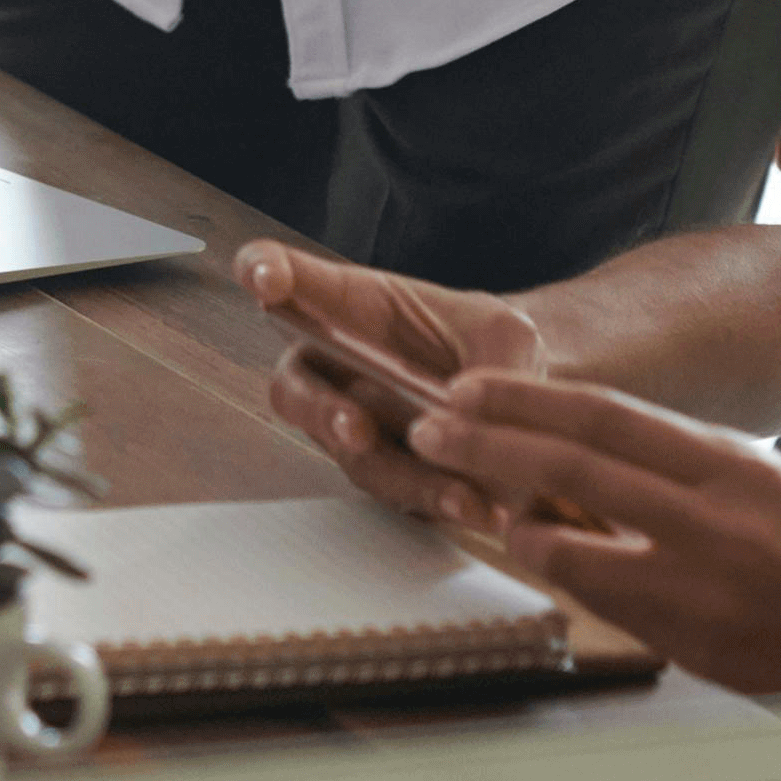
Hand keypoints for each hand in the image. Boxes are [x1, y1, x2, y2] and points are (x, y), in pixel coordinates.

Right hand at [242, 241, 550, 528]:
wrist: (519, 402)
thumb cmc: (495, 346)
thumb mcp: (506, 331)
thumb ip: (492, 359)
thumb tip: (467, 411)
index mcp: (350, 305)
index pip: (286, 275)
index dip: (261, 272)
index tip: (265, 280)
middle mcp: (335, 368)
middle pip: (294, 390)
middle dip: (320, 412)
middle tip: (357, 429)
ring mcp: (355, 427)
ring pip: (352, 457)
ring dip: (400, 475)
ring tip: (460, 495)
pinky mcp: (389, 476)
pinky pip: (397, 496)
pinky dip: (437, 503)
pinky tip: (481, 507)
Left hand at [393, 370, 780, 695]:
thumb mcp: (768, 478)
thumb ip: (682, 463)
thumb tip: (590, 448)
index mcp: (733, 465)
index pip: (602, 415)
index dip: (522, 397)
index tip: (468, 385)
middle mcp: (715, 522)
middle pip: (572, 467)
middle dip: (489, 444)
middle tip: (432, 426)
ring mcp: (708, 592)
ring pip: (576, 545)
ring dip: (516, 520)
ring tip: (478, 497)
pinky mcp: (705, 650)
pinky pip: (613, 607)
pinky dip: (570, 578)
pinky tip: (540, 557)